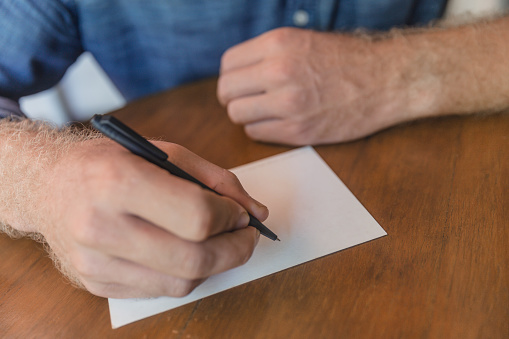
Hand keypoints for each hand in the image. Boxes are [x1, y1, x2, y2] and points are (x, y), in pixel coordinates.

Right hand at [35, 138, 267, 297]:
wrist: (48, 185)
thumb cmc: (108, 162)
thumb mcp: (163, 152)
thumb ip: (215, 180)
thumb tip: (256, 212)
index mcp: (118, 182)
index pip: (196, 216)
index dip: (231, 218)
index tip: (241, 214)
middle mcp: (100, 227)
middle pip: (194, 259)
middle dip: (235, 250)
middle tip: (247, 236)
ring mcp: (95, 262)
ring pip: (181, 282)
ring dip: (215, 265)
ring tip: (222, 244)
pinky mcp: (95, 283)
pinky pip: (160, 291)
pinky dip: (187, 274)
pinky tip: (189, 253)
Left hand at [218, 27, 427, 144]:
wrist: (386, 80)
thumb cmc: (347, 60)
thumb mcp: (303, 41)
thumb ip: (267, 54)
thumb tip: (239, 72)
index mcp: (278, 44)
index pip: (228, 64)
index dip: (231, 75)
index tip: (239, 83)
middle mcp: (279, 71)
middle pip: (226, 91)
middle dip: (232, 97)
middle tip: (245, 100)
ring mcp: (288, 103)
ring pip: (237, 115)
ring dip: (245, 115)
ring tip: (263, 111)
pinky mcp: (298, 130)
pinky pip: (256, 133)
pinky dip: (260, 129)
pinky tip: (277, 122)